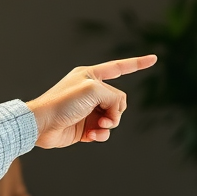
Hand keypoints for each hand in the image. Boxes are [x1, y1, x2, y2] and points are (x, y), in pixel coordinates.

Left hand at [26, 56, 156, 147]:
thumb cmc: (63, 102)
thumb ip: (114, 97)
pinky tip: (91, 136)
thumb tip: (114, 114)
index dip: (138, 63)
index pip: (120, 67)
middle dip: (116, 111)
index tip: (154, 59)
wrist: (42, 125)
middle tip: (104, 117)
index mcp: (91, 75)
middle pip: (119, 99)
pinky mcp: (85, 127)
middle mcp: (91, 91)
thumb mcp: (93, 90)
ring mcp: (89, 110)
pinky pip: (104, 131)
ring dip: (109, 125)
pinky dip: (101, 135)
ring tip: (97, 127)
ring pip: (114, 117)